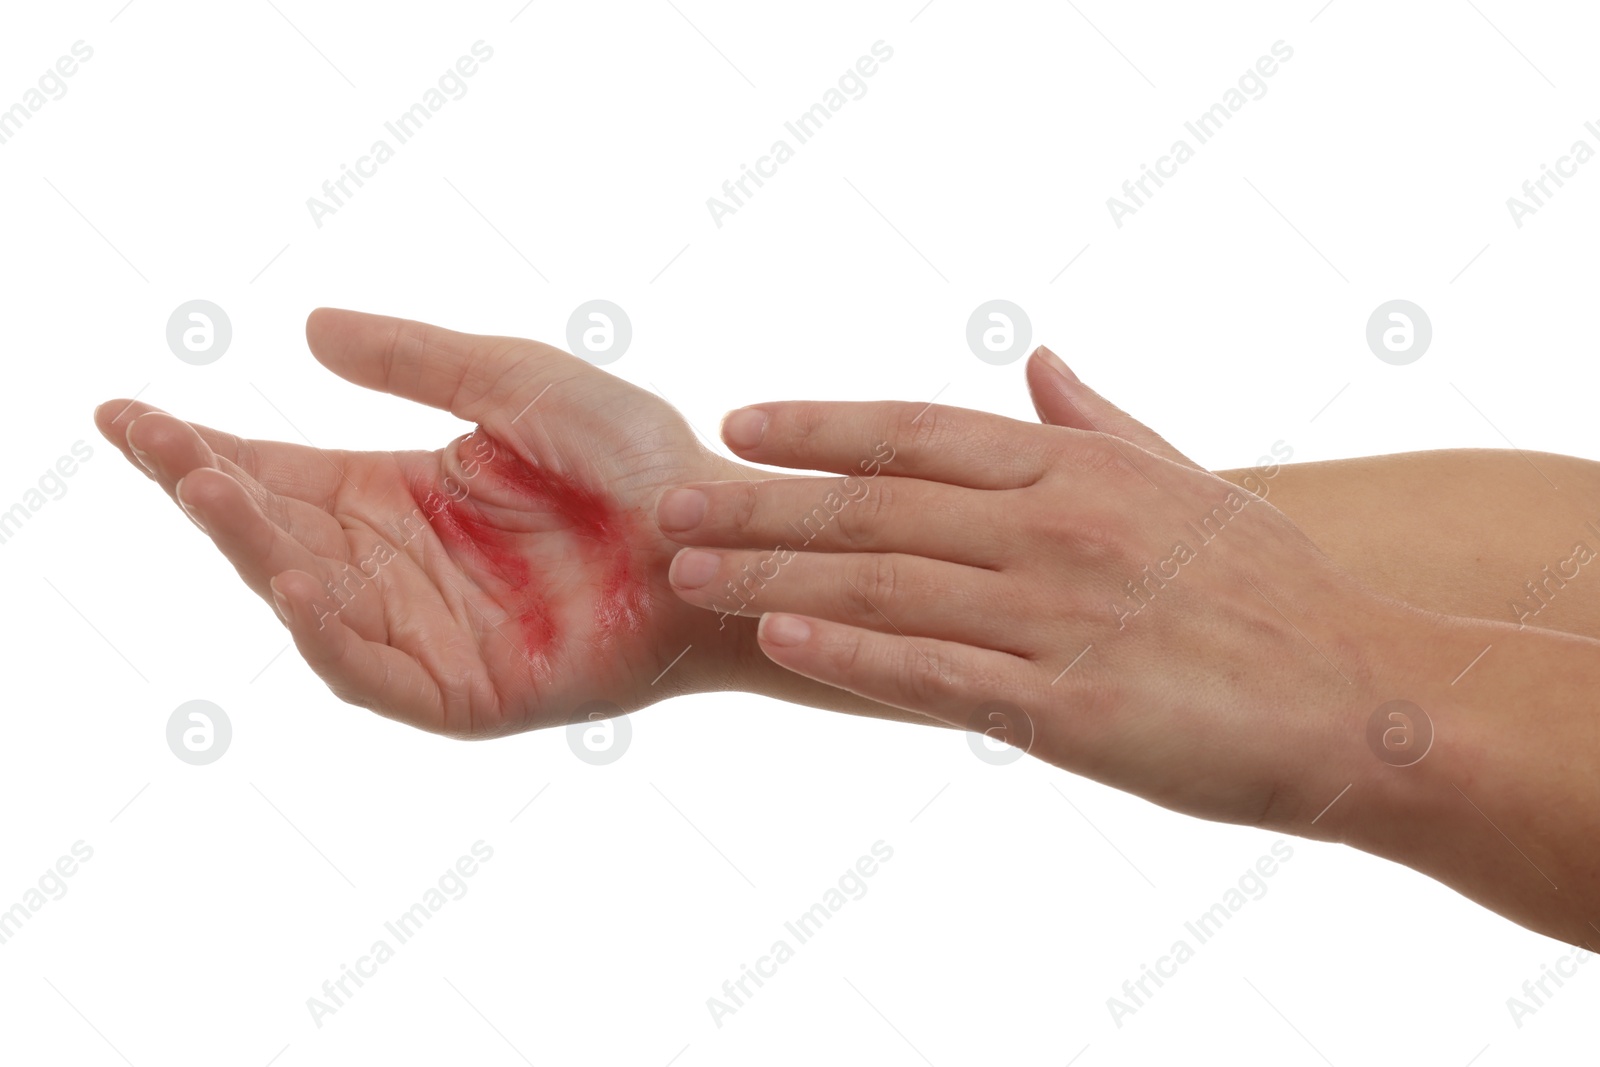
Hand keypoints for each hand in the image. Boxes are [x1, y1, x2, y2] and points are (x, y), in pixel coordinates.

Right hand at [95, 309, 766, 736]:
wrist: (724, 536)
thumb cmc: (639, 459)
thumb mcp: (518, 383)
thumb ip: (420, 361)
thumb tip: (307, 330)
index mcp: (404, 494)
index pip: (279, 471)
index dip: (203, 448)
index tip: (127, 412)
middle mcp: (403, 566)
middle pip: (278, 534)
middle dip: (211, 489)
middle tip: (152, 440)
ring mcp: (430, 633)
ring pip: (313, 601)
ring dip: (255, 549)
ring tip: (211, 488)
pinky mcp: (469, 693)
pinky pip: (378, 673)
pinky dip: (332, 635)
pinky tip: (297, 581)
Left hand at [657, 348, 1409, 826]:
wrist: (1364, 695)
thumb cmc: (1273, 590)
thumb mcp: (1190, 480)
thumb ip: (1099, 423)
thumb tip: (1038, 360)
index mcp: (1078, 468)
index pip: (920, 430)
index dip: (822, 425)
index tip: (740, 422)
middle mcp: (1055, 526)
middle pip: (877, 504)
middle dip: (762, 502)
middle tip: (671, 504)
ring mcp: (1056, 613)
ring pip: (884, 583)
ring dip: (775, 573)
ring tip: (692, 568)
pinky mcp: (1065, 706)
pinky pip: (934, 672)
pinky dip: (850, 652)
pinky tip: (779, 638)